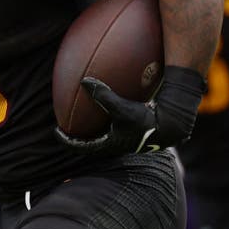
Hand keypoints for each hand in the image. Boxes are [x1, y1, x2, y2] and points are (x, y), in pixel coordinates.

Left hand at [56, 66, 205, 155]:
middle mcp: (115, 145)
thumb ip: (102, 95)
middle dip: (79, 135)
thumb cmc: (145, 121)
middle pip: (91, 142)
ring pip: (104, 135)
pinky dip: (109, 118)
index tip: (56, 132)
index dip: (66, 140)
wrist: (172, 126)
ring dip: (94, 127)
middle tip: (67, 124)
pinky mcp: (135, 132)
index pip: (80, 147)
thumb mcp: (121, 108)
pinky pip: (116, 126)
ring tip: (86, 115)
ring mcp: (126, 140)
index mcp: (108, 145)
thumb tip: (84, 81)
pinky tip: (111, 103)